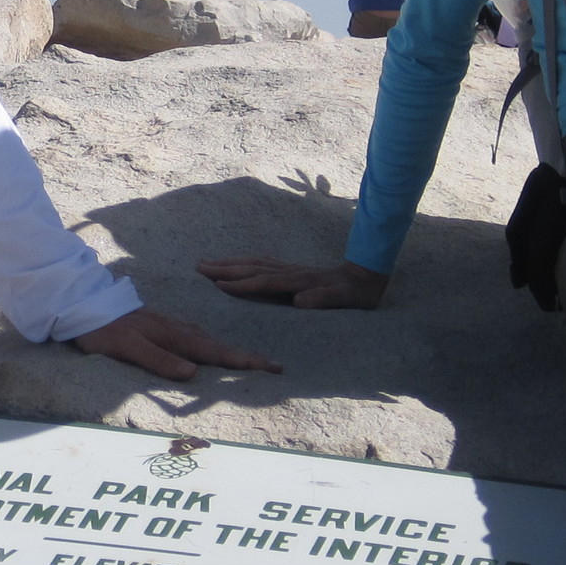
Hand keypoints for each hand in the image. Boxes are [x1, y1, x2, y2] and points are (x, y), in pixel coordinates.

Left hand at [72, 307, 282, 382]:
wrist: (84, 306)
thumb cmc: (104, 331)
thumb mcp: (128, 348)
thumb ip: (159, 360)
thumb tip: (193, 373)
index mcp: (174, 336)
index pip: (216, 352)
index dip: (244, 360)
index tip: (271, 367)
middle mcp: (177, 330)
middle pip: (218, 346)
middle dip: (247, 356)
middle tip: (275, 365)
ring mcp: (170, 327)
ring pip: (208, 340)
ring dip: (230, 351)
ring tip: (249, 360)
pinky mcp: (161, 327)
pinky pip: (195, 337)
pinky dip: (210, 345)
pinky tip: (208, 347)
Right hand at [197, 256, 389, 311]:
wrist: (366, 278)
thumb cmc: (353, 294)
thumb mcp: (342, 300)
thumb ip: (322, 299)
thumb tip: (301, 302)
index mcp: (299, 281)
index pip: (264, 282)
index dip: (242, 285)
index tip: (219, 285)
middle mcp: (290, 272)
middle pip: (252, 268)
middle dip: (225, 268)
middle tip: (200, 267)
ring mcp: (290, 268)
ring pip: (254, 263)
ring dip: (231, 263)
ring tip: (209, 263)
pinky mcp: (292, 269)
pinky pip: (262, 263)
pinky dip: (245, 262)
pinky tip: (237, 263)